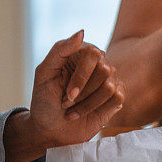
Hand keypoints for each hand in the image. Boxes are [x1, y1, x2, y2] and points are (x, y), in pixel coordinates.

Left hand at [27, 30, 124, 146]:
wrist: (50, 129)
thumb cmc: (45, 101)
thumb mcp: (44, 74)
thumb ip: (60, 50)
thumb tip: (82, 32)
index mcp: (81, 54)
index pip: (93, 53)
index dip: (82, 76)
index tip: (68, 94)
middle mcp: (98, 64)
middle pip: (104, 70)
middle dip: (83, 92)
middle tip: (67, 102)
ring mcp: (110, 80)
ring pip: (109, 87)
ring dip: (87, 104)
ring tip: (73, 110)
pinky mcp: (117, 97)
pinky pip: (117, 98)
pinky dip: (97, 109)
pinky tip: (85, 112)